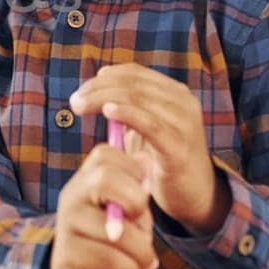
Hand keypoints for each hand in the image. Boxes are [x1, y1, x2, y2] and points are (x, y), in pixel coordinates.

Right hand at [45, 142, 159, 268]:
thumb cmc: (112, 245)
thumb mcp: (130, 215)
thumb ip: (138, 190)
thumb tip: (146, 160)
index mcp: (87, 180)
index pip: (105, 153)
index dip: (132, 168)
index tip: (143, 193)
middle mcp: (72, 196)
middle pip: (105, 178)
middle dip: (135, 201)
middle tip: (142, 223)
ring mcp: (66, 224)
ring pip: (114, 229)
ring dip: (141, 250)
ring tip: (147, 261)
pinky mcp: (66, 254)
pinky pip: (108, 257)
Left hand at [69, 65, 228, 234]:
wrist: (194, 195)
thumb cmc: (163, 160)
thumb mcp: (146, 128)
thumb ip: (129, 107)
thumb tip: (96, 87)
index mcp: (175, 93)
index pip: (135, 73)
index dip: (105, 78)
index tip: (82, 89)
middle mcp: (183, 102)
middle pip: (133, 84)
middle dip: (98, 88)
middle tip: (75, 100)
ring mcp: (184, 124)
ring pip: (139, 99)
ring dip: (103, 99)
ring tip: (80, 106)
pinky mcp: (179, 148)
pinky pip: (150, 125)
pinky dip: (127, 114)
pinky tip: (108, 112)